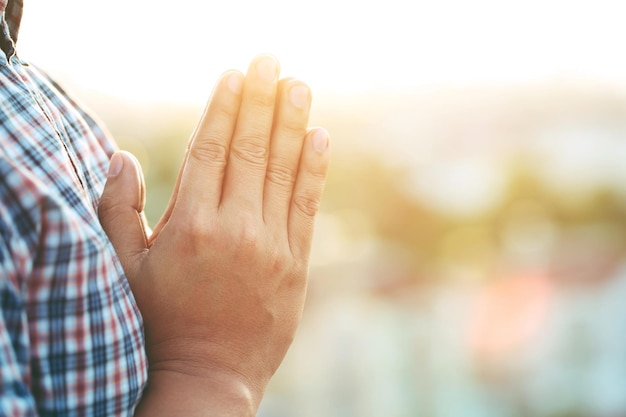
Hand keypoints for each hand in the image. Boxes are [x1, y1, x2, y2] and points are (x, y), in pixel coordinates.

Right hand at [98, 55, 329, 414]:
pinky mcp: (296, 265)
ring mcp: (271, 246)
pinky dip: (314, 169)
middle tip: (270, 62)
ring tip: (298, 84)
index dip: (223, 108)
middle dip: (260, 101)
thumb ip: (119, 211)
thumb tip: (122, 156)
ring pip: (282, 171)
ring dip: (291, 124)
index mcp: (190, 226)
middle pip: (249, 151)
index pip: (210, 150)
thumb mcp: (126, 270)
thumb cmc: (162, 321)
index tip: (234, 75)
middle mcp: (235, 229)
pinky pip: (307, 206)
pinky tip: (319, 137)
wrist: (211, 375)